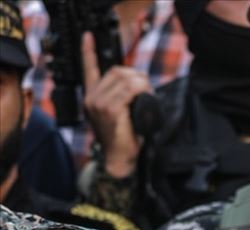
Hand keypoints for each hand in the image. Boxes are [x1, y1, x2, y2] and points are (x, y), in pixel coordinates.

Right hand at [81, 32, 151, 178]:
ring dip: (142, 84)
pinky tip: (144, 98)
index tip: (88, 36)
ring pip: (125, 79)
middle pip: (117, 71)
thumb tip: (139, 82)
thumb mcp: (120, 112)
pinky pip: (128, 90)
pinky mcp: (109, 110)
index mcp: (93, 96)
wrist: (119, 158)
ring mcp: (98, 103)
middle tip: (146, 89)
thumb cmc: (124, 137)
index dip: (88, 51)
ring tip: (147, 96)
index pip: (89, 69)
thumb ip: (122, 96)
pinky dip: (140, 91)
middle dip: (136, 75)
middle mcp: (92, 97)